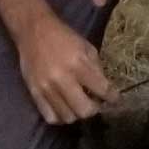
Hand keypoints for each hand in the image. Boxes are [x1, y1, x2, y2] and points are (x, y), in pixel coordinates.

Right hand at [16, 11, 117, 125]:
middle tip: (95, 103)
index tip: (115, 100)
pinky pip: (50, 117)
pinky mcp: (34, 93)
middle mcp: (62, 79)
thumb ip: (96, 69)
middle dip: (95, 109)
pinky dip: (61, 117)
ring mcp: (46, 88)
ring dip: (77, 114)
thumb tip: (105, 91)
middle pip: (84, 110)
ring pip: (68, 117)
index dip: (112, 98)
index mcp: (78, 64)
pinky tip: (64, 109)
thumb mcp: (86, 47)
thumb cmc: (63, 37)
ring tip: (79, 104)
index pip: (102, 89)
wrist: (33, 31)